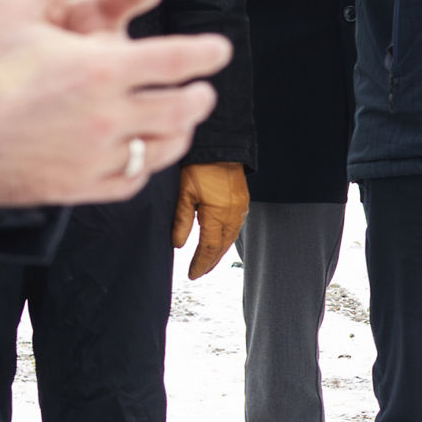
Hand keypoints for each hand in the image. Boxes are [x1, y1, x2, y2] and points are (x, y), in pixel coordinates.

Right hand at [0, 0, 230, 205]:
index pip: (177, 60)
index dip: (205, 53)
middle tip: (203, 89)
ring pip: (161, 149)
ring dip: (179, 133)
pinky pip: (130, 180)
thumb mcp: (12, 8)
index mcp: (102, 69)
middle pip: (180, 109)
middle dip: (199, 97)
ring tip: (182, 121)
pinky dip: (144, 167)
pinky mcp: (78, 187)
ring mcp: (95, 157)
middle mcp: (108, 116)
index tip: (220, 50)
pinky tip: (142, 155)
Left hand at [175, 161, 251, 278]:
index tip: (192, 274)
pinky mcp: (243, 202)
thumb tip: (177, 245)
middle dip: (210, 262)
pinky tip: (220, 241)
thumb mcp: (184, 193)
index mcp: (218, 214)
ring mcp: (241, 208)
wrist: (222, 148)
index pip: (210, 248)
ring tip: (208, 262)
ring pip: (231, 238)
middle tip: (198, 273)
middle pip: (223, 247)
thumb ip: (181, 220)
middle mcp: (233, 215)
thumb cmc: (200, 167)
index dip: (201, 263)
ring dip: (220, 252)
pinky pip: (236, 227)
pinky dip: (227, 239)